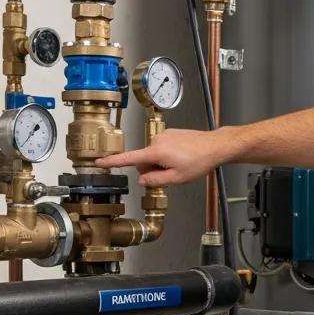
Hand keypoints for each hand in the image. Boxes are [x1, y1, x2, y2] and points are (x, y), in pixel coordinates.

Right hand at [94, 128, 226, 185]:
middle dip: (152, 169)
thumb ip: (155, 180)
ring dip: (162, 163)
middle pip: (144, 160)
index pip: (129, 159)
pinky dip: (168, 155)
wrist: (214, 146)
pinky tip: (182, 157)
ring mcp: (163, 136)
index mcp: (156, 152)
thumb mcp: (177, 178)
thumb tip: (142, 181)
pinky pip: (162, 148)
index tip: (100, 162)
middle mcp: (157, 141)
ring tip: (180, 164)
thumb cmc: (199, 161)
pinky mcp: (170, 133)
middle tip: (172, 173)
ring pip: (153, 155)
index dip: (113, 162)